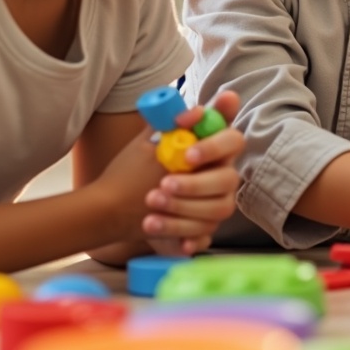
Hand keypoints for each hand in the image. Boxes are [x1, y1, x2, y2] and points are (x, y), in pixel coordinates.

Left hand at [140, 90, 243, 254]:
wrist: (117, 207)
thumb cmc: (139, 170)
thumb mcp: (149, 143)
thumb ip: (167, 122)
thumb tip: (187, 111)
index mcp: (212, 151)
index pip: (233, 140)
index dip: (215, 146)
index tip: (187, 153)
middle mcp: (221, 178)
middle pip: (229, 180)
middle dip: (195, 184)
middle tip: (163, 184)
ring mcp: (214, 207)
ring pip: (216, 211)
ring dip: (182, 208)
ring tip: (150, 204)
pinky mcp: (201, 232)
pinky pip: (202, 237)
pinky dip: (182, 235)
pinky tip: (160, 228)